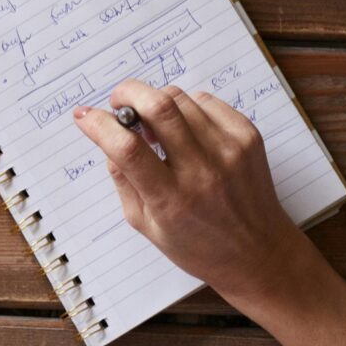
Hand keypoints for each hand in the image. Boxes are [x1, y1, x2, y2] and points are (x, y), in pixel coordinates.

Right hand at [75, 80, 304, 308]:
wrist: (260, 253)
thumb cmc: (199, 246)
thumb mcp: (147, 226)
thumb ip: (122, 181)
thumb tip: (106, 137)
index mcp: (172, 201)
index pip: (128, 149)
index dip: (100, 125)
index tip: (85, 116)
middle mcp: (202, 172)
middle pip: (158, 107)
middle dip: (128, 93)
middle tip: (118, 102)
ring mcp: (229, 150)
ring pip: (180, 98)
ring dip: (156, 101)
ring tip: (153, 124)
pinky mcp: (248, 136)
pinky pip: (206, 101)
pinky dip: (186, 106)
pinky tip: (185, 129)